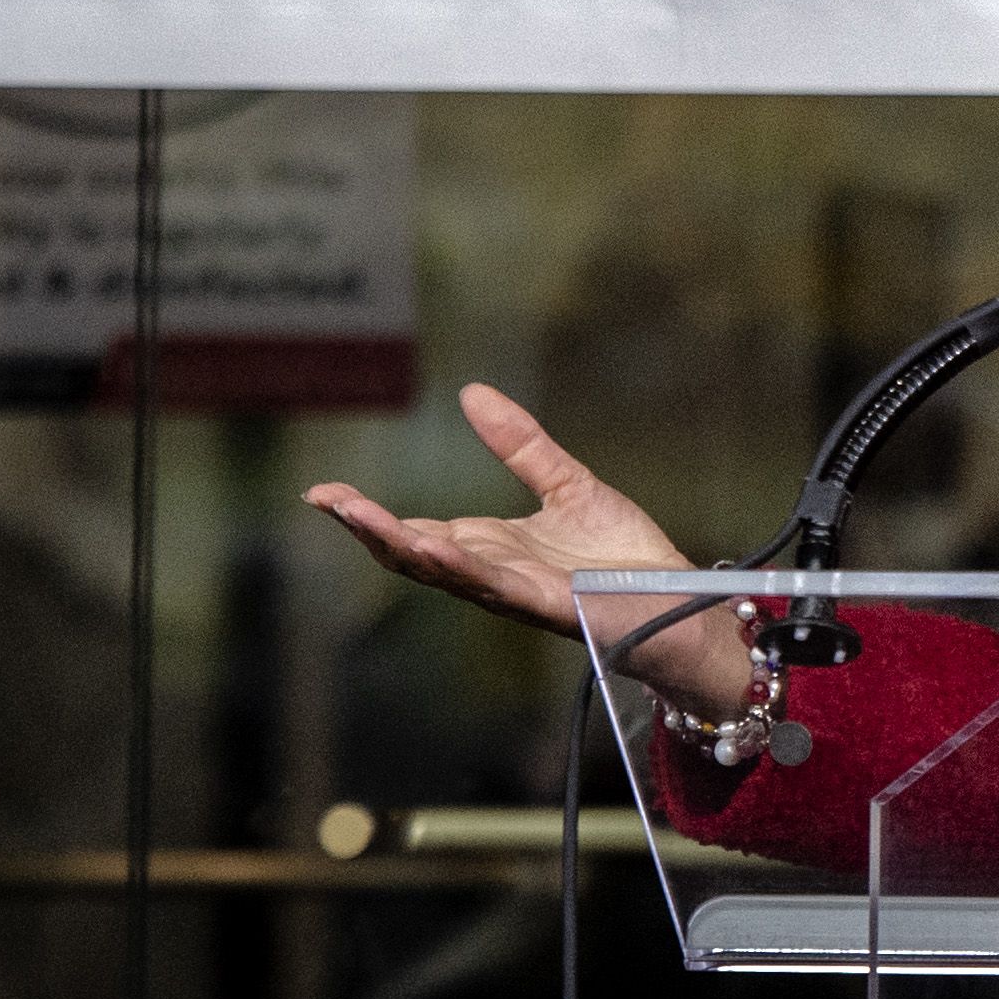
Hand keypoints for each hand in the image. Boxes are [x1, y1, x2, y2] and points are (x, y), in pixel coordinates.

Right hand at [305, 382, 751, 715]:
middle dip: (368, 528)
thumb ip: (521, 444)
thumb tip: (471, 393)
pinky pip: (497, 585)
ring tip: (360, 517)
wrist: (677, 601)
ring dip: (400, 544)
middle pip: (415, 553)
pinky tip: (432, 547)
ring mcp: (517, 591)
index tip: (321, 492)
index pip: (415, 529)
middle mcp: (493, 572)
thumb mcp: (568, 484)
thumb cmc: (623, 557)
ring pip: (444, 570)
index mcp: (491, 546)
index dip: (368, 514)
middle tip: (324, 499)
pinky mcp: (549, 604)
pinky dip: (462, 568)